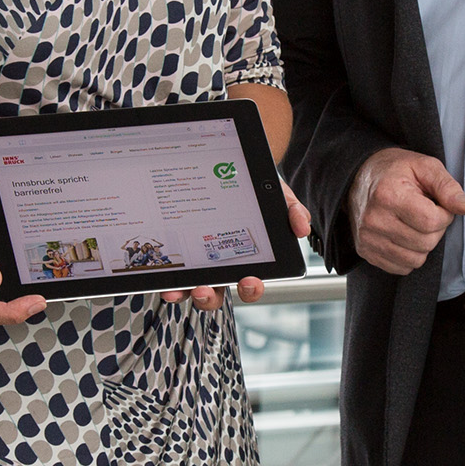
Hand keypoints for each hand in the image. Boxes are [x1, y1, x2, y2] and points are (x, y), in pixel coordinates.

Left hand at [171, 180, 312, 308]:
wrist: (232, 168)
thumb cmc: (257, 190)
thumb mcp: (278, 196)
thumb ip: (292, 211)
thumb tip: (303, 228)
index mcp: (247, 260)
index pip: (249, 283)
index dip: (250, 289)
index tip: (249, 281)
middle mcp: (219, 265)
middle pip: (215, 293)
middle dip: (209, 298)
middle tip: (205, 289)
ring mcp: (196, 260)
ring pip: (188, 286)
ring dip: (184, 292)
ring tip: (179, 285)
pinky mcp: (176, 251)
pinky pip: (169, 268)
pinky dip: (165, 276)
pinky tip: (161, 274)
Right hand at [348, 148, 464, 276]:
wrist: (359, 176)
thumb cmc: (395, 170)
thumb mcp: (425, 167)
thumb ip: (449, 187)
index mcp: (389, 194)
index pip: (432, 222)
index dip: (444, 215)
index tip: (438, 205)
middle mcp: (374, 220)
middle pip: (426, 243)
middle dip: (435, 230)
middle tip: (426, 213)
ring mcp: (367, 238)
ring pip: (415, 260)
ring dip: (423, 245)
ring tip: (414, 224)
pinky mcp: (365, 251)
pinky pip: (401, 268)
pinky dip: (409, 255)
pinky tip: (404, 236)